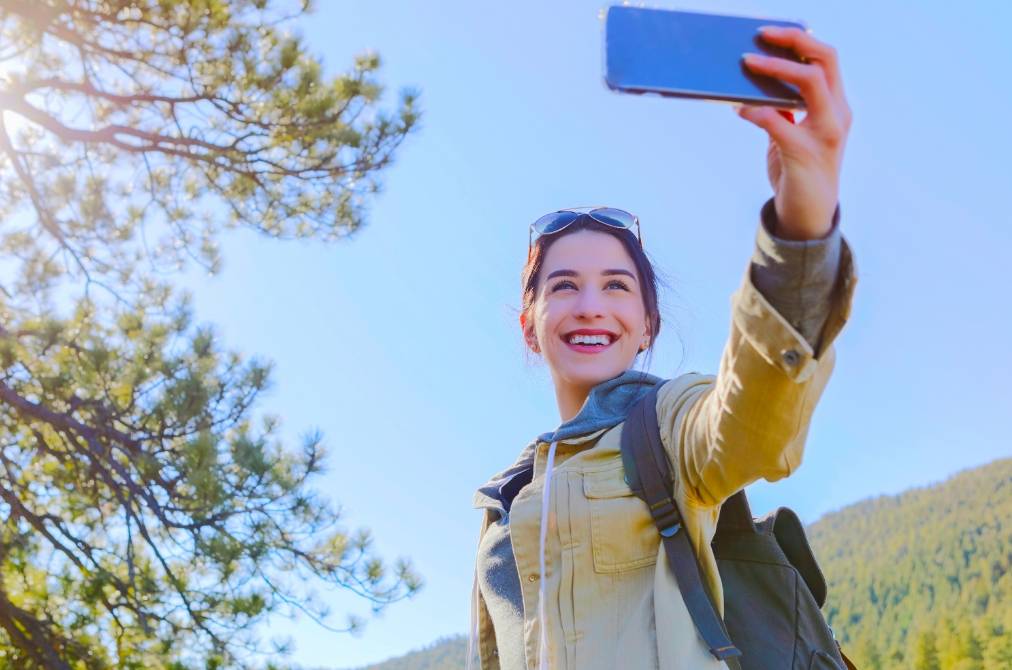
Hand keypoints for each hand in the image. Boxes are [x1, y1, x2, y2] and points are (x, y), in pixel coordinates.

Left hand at [737, 26, 851, 240]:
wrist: (808, 214)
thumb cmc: (797, 170)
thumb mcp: (791, 135)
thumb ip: (781, 110)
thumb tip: (749, 85)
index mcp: (836, 106)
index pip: (827, 59)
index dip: (801, 39)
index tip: (772, 30)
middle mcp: (837, 115)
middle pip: (825, 59)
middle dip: (793, 41)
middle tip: (760, 35)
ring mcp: (825, 133)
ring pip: (809, 82)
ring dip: (775, 69)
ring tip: (745, 61)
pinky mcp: (804, 154)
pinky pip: (777, 122)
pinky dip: (754, 111)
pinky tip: (737, 108)